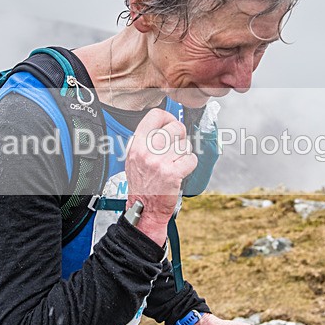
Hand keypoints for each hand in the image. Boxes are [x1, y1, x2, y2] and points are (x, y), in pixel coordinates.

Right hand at [125, 109, 197, 244]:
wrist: (144, 208)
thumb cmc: (141, 184)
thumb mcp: (133, 158)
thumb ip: (144, 140)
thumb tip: (163, 123)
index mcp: (136, 145)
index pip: (155, 116)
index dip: (167, 117)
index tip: (170, 123)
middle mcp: (147, 152)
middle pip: (175, 127)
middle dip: (181, 135)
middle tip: (177, 145)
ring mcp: (160, 163)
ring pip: (185, 144)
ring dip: (185, 152)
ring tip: (176, 161)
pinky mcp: (172, 174)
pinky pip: (191, 158)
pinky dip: (190, 164)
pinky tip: (181, 170)